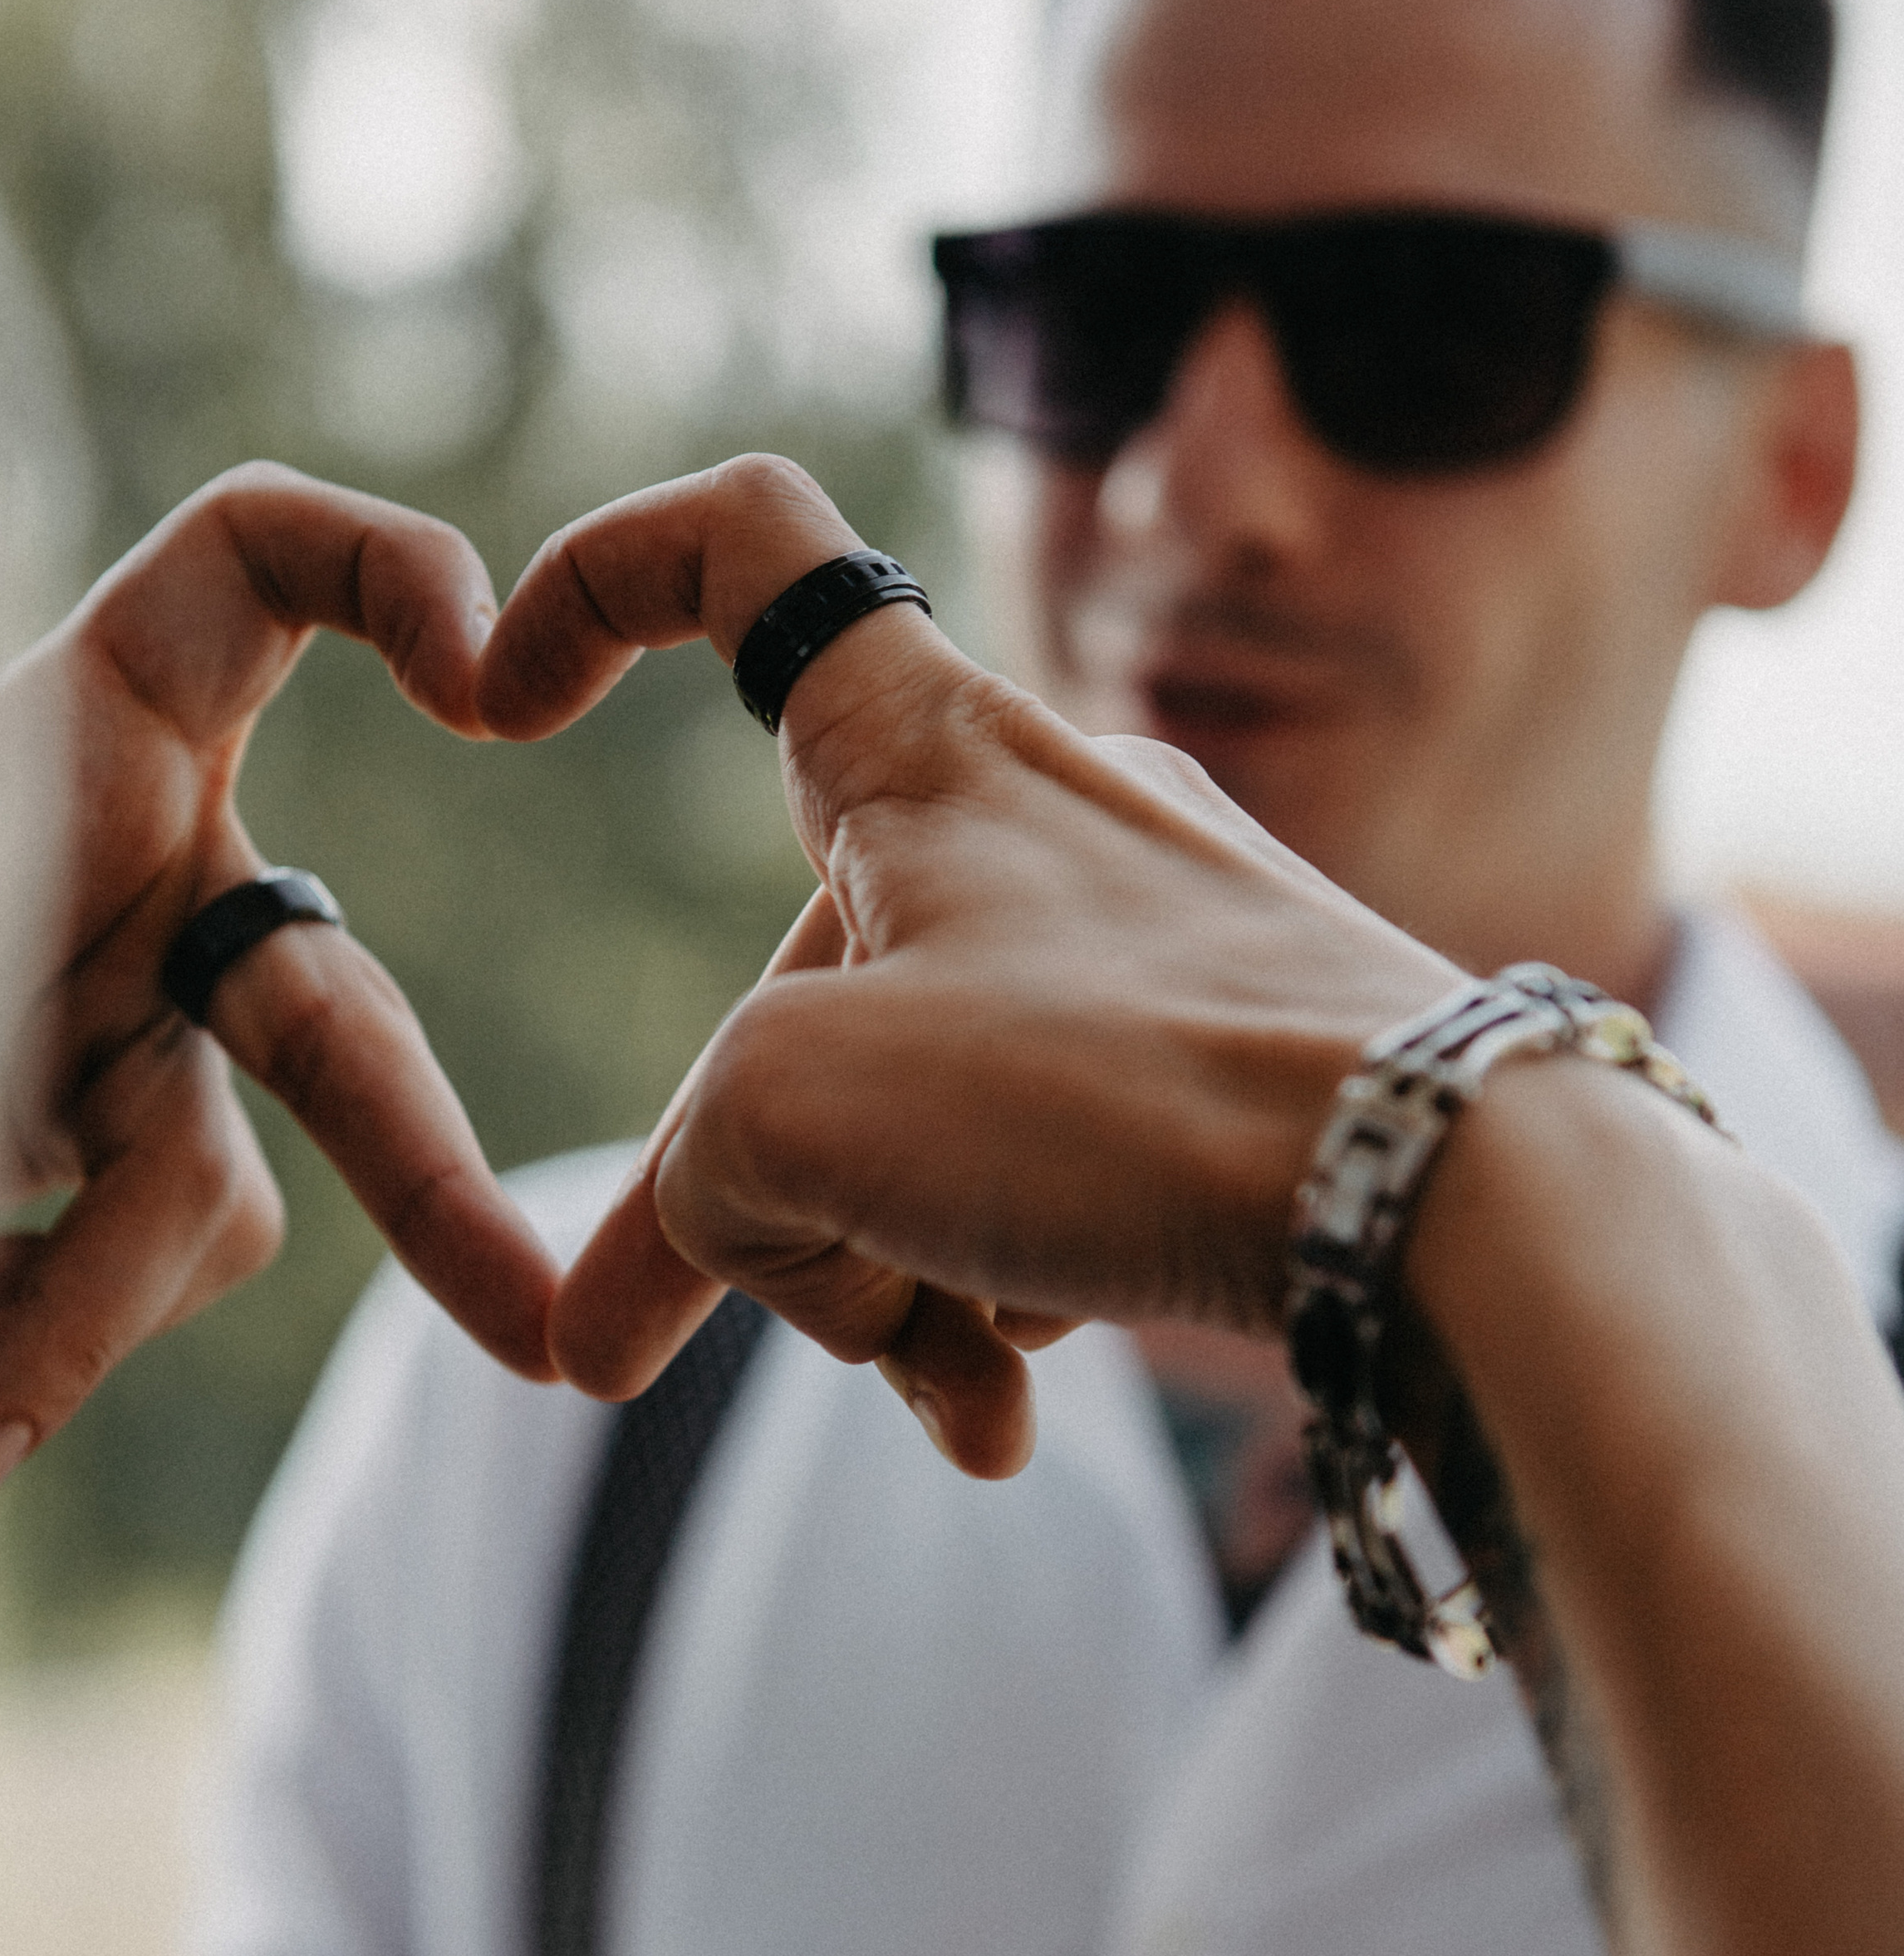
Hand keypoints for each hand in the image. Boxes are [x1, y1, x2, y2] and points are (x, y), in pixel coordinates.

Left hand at [0, 465, 560, 1514]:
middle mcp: (147, 885)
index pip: (253, 565)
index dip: (380, 574)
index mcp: (102, 719)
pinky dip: (31, 1336)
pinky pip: (90, 1277)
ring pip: (190, 1204)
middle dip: (433, 1178)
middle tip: (525, 1340)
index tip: (476, 677)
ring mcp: (114, 1032)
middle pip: (336, 1025)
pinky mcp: (49, 1150)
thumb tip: (11, 1032)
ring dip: (86, 1329)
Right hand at [462, 454, 1457, 1475]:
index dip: (592, 588)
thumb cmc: (1120, 1094)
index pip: (743, 549)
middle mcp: (1041, 814)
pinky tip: (1022, 1407)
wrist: (1451, 1201)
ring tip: (954, 1401)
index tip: (505, 709)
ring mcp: (1146, 943)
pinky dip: (1011, 1283)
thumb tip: (757, 1253)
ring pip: (924, 1107)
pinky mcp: (1230, 1064)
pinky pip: (1052, 1173)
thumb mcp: (796, 1114)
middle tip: (617, 1359)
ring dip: (891, 1270)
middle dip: (735, 1192)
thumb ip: (698, 1177)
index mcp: (923, 747)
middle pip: (797, 984)